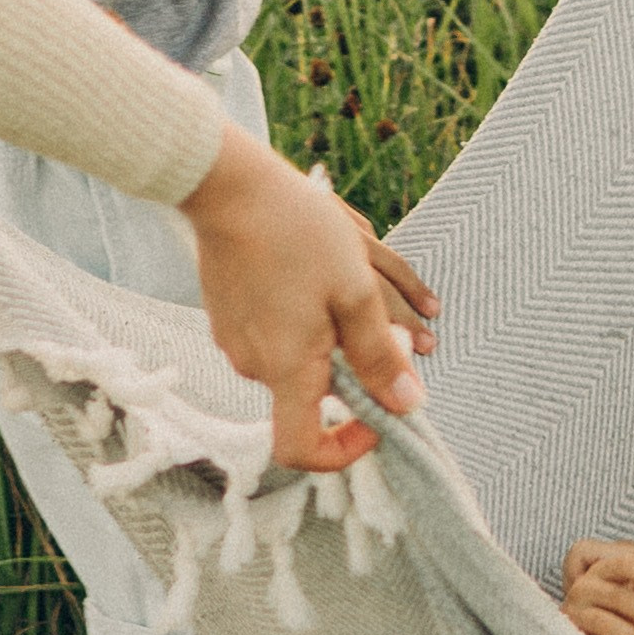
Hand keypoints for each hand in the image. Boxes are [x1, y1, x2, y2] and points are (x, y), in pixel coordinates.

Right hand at [181, 124, 423, 471]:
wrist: (226, 186)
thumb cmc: (295, 233)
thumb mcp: (355, 293)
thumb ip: (380, 355)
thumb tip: (408, 405)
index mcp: (285, 368)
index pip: (301, 448)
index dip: (342, 449)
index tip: (373, 418)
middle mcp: (253, 365)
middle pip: (308, 394)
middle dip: (350, 368)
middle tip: (377, 316)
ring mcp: (233, 340)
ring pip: (293, 358)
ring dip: (327, 337)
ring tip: (343, 281)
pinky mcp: (225, 315)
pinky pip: (272, 333)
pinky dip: (300, 318)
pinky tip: (309, 272)